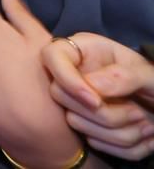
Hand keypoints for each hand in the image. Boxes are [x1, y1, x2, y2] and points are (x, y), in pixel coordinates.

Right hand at [43, 33, 153, 160]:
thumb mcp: (149, 75)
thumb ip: (124, 76)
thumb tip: (92, 85)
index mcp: (86, 51)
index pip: (52, 56)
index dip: (66, 79)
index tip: (96, 101)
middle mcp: (75, 74)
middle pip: (58, 94)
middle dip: (102, 113)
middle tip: (136, 113)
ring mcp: (78, 102)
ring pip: (75, 122)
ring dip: (119, 132)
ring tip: (146, 125)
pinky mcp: (87, 127)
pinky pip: (93, 142)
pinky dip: (123, 146)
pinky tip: (142, 135)